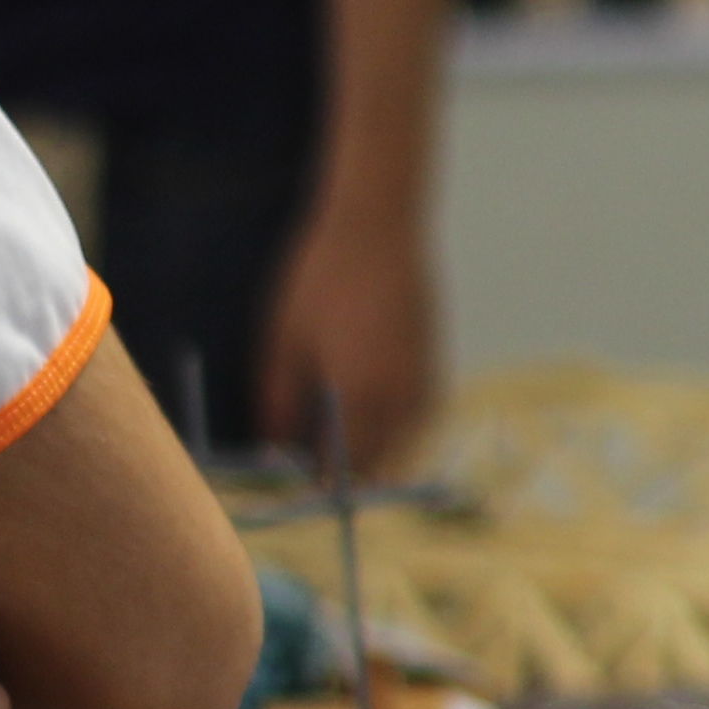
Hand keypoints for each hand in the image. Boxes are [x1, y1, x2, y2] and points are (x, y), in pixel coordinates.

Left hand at [259, 202, 439, 478]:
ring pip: (402, 444)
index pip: (345, 468)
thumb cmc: (320, 278)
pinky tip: (362, 409)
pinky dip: (391, 428)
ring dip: (372, 451)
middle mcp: (402, 397)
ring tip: (330, 435)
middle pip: (380, 465)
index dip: (319, 484)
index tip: (294, 484)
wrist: (378, 225)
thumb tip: (274, 450)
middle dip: (346, 473)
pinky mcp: (434, 364)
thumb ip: (278, 403)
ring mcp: (425, 381)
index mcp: (361, 395)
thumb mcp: (283, 342)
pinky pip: (416, 419)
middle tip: (309, 464)